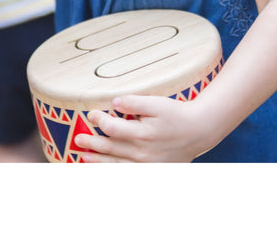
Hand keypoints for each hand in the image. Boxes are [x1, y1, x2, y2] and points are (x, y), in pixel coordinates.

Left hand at [74, 95, 205, 162]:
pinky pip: (128, 172)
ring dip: (99, 160)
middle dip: (92, 143)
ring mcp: (147, 163)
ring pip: (117, 164)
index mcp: (142, 133)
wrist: (199, 131)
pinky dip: (114, 170)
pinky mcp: (152, 169)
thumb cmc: (177, 114)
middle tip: (78, 139)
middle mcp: (142, 152)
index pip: (112, 129)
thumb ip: (135, 103)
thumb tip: (115, 102)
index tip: (91, 114)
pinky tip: (106, 168)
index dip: (99, 120)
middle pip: (111, 148)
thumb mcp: (157, 103)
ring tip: (83, 156)